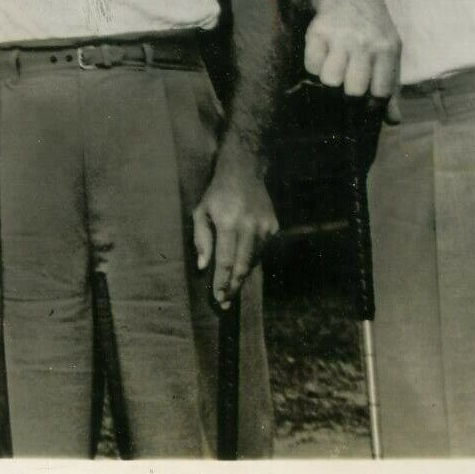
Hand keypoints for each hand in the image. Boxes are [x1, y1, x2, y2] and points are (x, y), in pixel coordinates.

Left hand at [192, 147, 279, 309]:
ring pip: (254, 260)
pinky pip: (261, 250)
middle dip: (233, 287)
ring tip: (231, 287)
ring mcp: (265, 226)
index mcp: (228, 222)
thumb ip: (201, 240)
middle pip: (243, 266)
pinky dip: (251, 259)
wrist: (244, 170)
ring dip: (242, 275)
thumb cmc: (217, 193)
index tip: (218, 299)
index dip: (222, 283)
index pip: (226, 261)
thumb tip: (204, 267)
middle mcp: (249, 226)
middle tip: (225, 303)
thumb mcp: (201, 212)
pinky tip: (241, 263)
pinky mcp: (274, 225)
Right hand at [305, 0, 401, 101]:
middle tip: (348, 84)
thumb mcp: (389, 52)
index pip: (381, 92)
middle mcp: (364, 43)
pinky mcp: (316, 32)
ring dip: (330, 81)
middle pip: (354, 91)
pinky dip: (315, 66)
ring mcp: (339, 37)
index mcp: (387, 49)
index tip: (367, 99)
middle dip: (350, 94)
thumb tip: (393, 120)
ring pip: (330, 80)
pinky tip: (322, 56)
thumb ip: (391, 86)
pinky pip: (311, 66)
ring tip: (335, 69)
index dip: (373, 103)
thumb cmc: (372, 29)